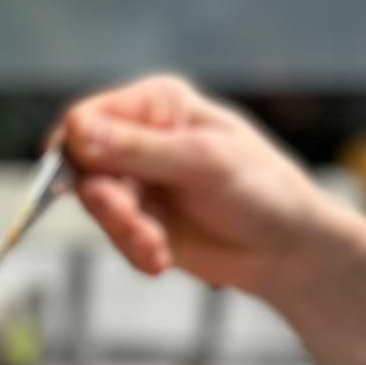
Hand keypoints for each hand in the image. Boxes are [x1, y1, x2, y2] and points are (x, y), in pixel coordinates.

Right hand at [61, 75, 365, 306]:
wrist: (289, 250)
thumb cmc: (263, 190)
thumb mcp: (203, 163)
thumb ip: (139, 149)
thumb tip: (76, 131)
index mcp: (156, 105)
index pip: (88, 116)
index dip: (77, 148)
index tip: (93, 179)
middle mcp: (139, 137)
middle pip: (83, 165)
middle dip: (108, 203)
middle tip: (136, 226)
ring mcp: (138, 180)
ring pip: (95, 205)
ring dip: (124, 232)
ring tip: (158, 249)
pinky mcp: (140, 220)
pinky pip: (113, 236)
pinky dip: (134, 251)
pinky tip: (163, 259)